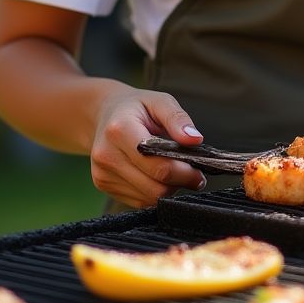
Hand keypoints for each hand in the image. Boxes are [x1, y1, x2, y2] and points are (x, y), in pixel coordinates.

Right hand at [90, 88, 207, 207]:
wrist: (104, 113)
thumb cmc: (136, 106)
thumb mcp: (160, 101)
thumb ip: (178, 119)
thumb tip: (195, 140)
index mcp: (120, 130)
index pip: (158, 165)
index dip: (184, 172)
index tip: (200, 169)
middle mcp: (108, 155)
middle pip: (154, 187)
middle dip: (180, 183)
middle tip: (195, 175)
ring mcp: (103, 173)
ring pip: (147, 198)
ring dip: (168, 190)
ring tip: (178, 173)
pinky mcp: (103, 185)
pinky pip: (138, 201)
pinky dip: (154, 193)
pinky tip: (160, 177)